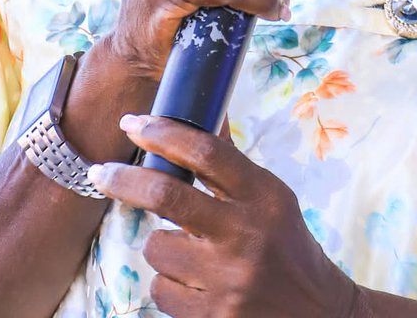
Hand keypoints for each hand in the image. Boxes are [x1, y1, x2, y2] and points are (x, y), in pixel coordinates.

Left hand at [87, 115, 358, 317]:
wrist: (317, 313)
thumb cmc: (287, 245)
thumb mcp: (271, 198)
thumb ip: (232, 168)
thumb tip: (198, 118)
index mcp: (263, 195)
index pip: (207, 152)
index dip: (164, 133)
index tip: (133, 123)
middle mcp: (246, 234)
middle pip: (168, 196)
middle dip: (125, 180)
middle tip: (99, 172)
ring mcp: (228, 280)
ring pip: (158, 249)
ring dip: (163, 248)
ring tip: (192, 256)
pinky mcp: (213, 317)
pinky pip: (162, 291)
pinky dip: (171, 286)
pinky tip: (198, 287)